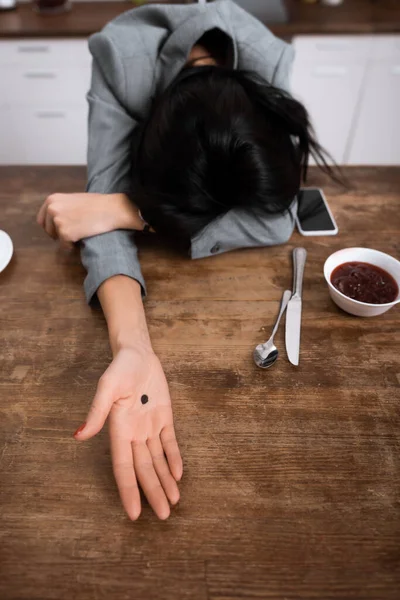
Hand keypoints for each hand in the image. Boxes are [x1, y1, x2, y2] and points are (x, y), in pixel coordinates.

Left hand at [37, 192, 142, 244]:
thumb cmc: (97, 204)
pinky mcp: (65, 233)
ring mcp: (57, 221)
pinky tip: (83, 237)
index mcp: (52, 199)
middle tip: (73, 234)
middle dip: (57, 234)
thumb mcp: (73, 200)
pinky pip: (65, 246)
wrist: (112, 209)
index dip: (51, 227)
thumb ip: (62, 207)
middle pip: (47, 230)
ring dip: (66, 239)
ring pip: (56, 238)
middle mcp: (52, 209)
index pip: (42, 219)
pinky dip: (72, 246)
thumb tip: (55, 220)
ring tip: (81, 232)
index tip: (61, 230)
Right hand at [73, 346, 182, 519]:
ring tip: (173, 502)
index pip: (124, 468)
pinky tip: (178, 475)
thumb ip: (97, 412)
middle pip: (144, 469)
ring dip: (165, 480)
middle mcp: (134, 433)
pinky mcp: (164, 416)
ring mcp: (150, 426)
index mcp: (119, 430)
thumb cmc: (120, 368)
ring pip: (158, 459)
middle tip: (164, 516)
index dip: (129, 491)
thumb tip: (80, 436)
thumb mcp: (107, 387)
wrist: (137, 352)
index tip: (134, 514)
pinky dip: (174, 458)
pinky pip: (170, 442)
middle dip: (154, 492)